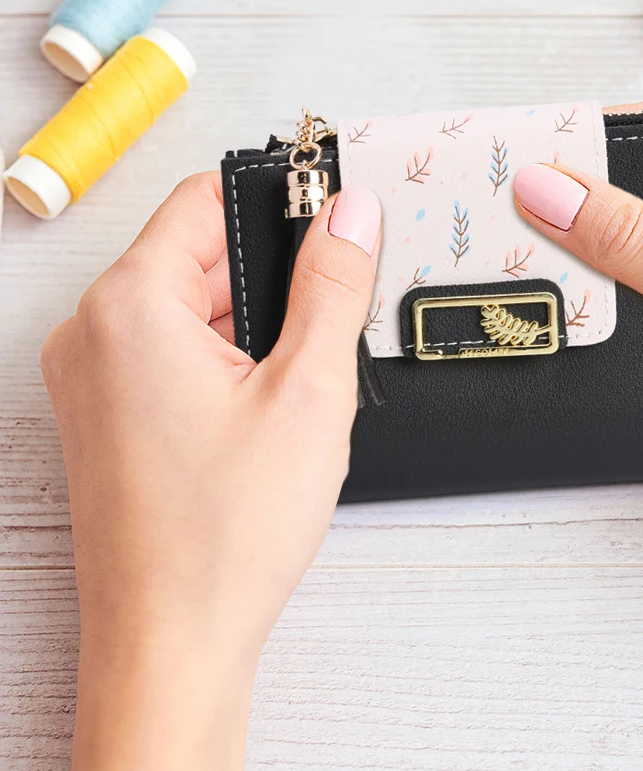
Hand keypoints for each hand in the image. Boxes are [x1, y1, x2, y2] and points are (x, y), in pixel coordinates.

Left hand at [41, 174, 381, 770]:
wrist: (173, 643)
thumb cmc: (223, 536)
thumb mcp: (308, 390)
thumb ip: (332, 286)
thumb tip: (350, 214)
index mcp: (130, 307)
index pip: (205, 200)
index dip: (276, 201)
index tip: (327, 211)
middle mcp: (93, 333)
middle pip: (197, 253)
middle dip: (269, 275)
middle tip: (325, 316)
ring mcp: (92, 376)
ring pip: (187, 305)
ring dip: (249, 323)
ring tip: (293, 381)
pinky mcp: (106, 412)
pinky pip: (168, 349)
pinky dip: (222, 357)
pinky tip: (262, 407)